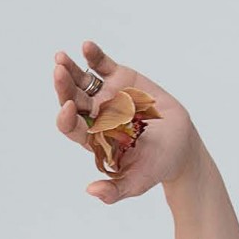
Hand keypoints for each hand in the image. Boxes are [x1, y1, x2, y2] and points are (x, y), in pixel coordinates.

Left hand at [53, 40, 197, 201]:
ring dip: (70, 69)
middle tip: (58, 72)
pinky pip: (102, 65)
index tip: (67, 108)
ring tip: (60, 58)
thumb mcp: (137, 182)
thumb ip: (114, 191)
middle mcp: (95, 115)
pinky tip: (86, 46)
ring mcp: (106, 95)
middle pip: (72, 100)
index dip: (67, 118)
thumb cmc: (156, 166)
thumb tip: (91, 191)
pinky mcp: (121, 78)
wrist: (180, 145)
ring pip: (82, 80)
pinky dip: (94, 55)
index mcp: (94, 139)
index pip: (73, 128)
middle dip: (64, 87)